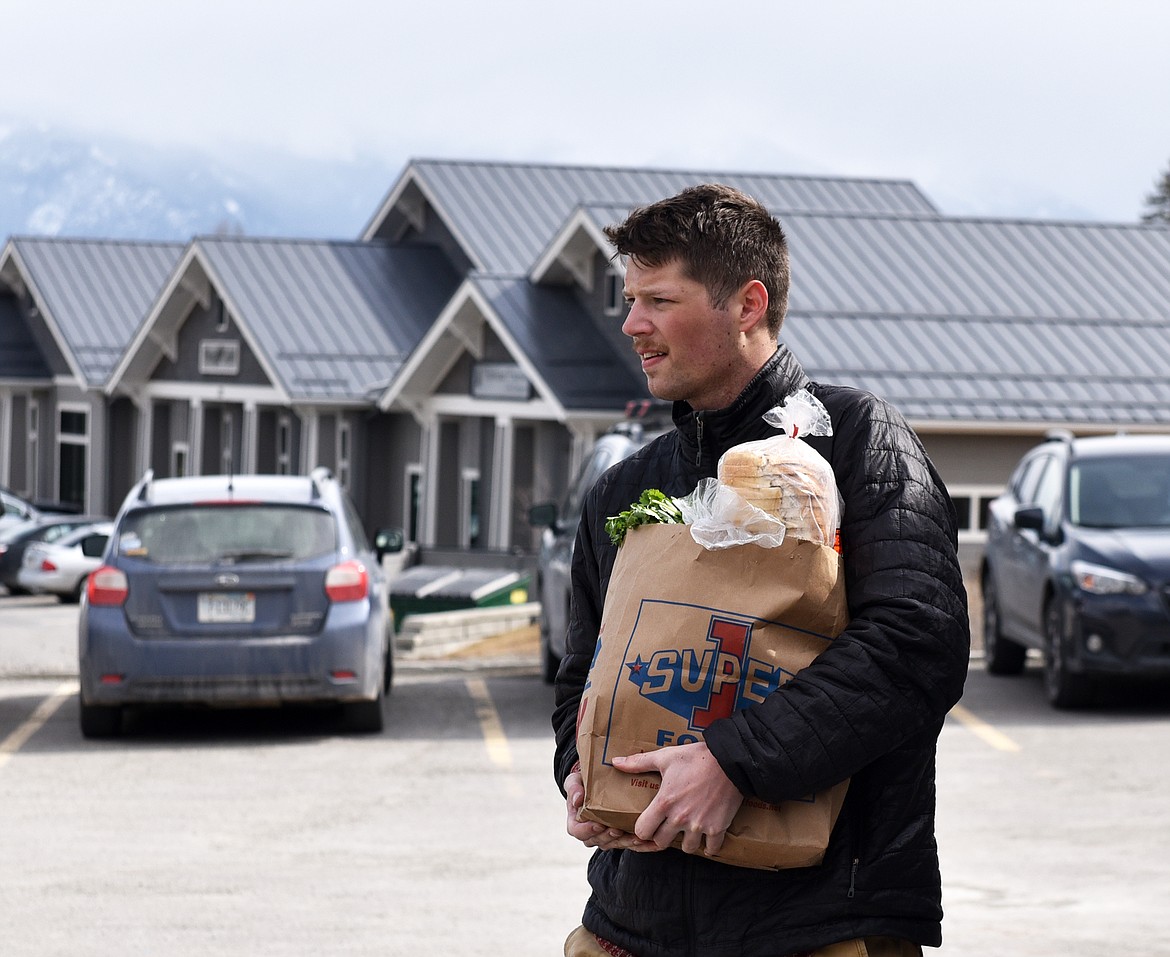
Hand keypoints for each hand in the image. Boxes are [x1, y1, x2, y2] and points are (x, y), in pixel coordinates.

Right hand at [564, 768, 660, 851]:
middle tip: (619, 829)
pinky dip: (641, 845)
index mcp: (577, 822)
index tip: (598, 824)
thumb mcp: (574, 782)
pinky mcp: (621, 837)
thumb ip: (573, 789)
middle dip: (610, 836)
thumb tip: (577, 799)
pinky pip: (630, 843)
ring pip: (616, 844)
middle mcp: (591, 833)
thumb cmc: (584, 783)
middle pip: (599, 840)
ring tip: (637, 836)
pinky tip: (651, 842)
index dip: (588, 830)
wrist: (598, 782)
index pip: (579, 832)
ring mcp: (607, 836)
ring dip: (626, 842)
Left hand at [612, 742, 743, 855]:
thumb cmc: (695, 757)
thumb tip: (616, 762)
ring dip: (685, 842)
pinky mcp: (718, 828)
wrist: (729, 760)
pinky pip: (711, 849)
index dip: (642, 829)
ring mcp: (699, 825)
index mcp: (664, 803)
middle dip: (662, 836)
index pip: (643, 831)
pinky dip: (709, 846)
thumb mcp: (665, 757)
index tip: (647, 823)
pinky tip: (707, 836)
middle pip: (662, 842)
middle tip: (667, 826)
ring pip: (687, 849)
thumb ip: (639, 763)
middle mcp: (680, 818)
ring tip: (687, 830)